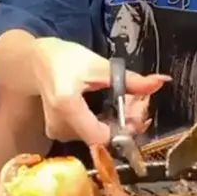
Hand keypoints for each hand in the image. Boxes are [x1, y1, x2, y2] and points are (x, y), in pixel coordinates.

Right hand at [31, 37, 169, 145]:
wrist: (36, 62)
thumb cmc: (64, 59)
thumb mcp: (99, 65)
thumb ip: (130, 79)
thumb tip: (160, 82)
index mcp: (67, 106)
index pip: (102, 136)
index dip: (125, 129)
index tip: (138, 111)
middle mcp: (61, 126)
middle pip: (103, 136)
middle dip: (127, 121)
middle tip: (140, 101)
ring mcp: (59, 133)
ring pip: (98, 135)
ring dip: (118, 121)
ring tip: (129, 101)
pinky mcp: (61, 133)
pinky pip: (90, 132)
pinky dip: (105, 122)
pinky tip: (114, 108)